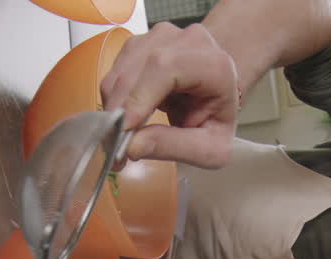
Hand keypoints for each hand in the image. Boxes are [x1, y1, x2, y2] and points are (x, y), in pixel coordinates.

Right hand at [100, 22, 238, 168]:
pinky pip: (115, 74)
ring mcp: (161, 38)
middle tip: (115, 148)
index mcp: (213, 64)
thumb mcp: (210, 147)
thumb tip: (133, 146)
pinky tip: (126, 119)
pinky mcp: (141, 44)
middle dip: (120, 112)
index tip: (124, 128)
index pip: (166, 68)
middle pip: (137, 69)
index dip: (139, 96)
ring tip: (123, 138)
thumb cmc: (217, 118)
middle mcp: (187, 42)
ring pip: (120, 73)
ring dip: (114, 109)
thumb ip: (175, 146)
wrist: (217, 92)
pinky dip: (114, 101)